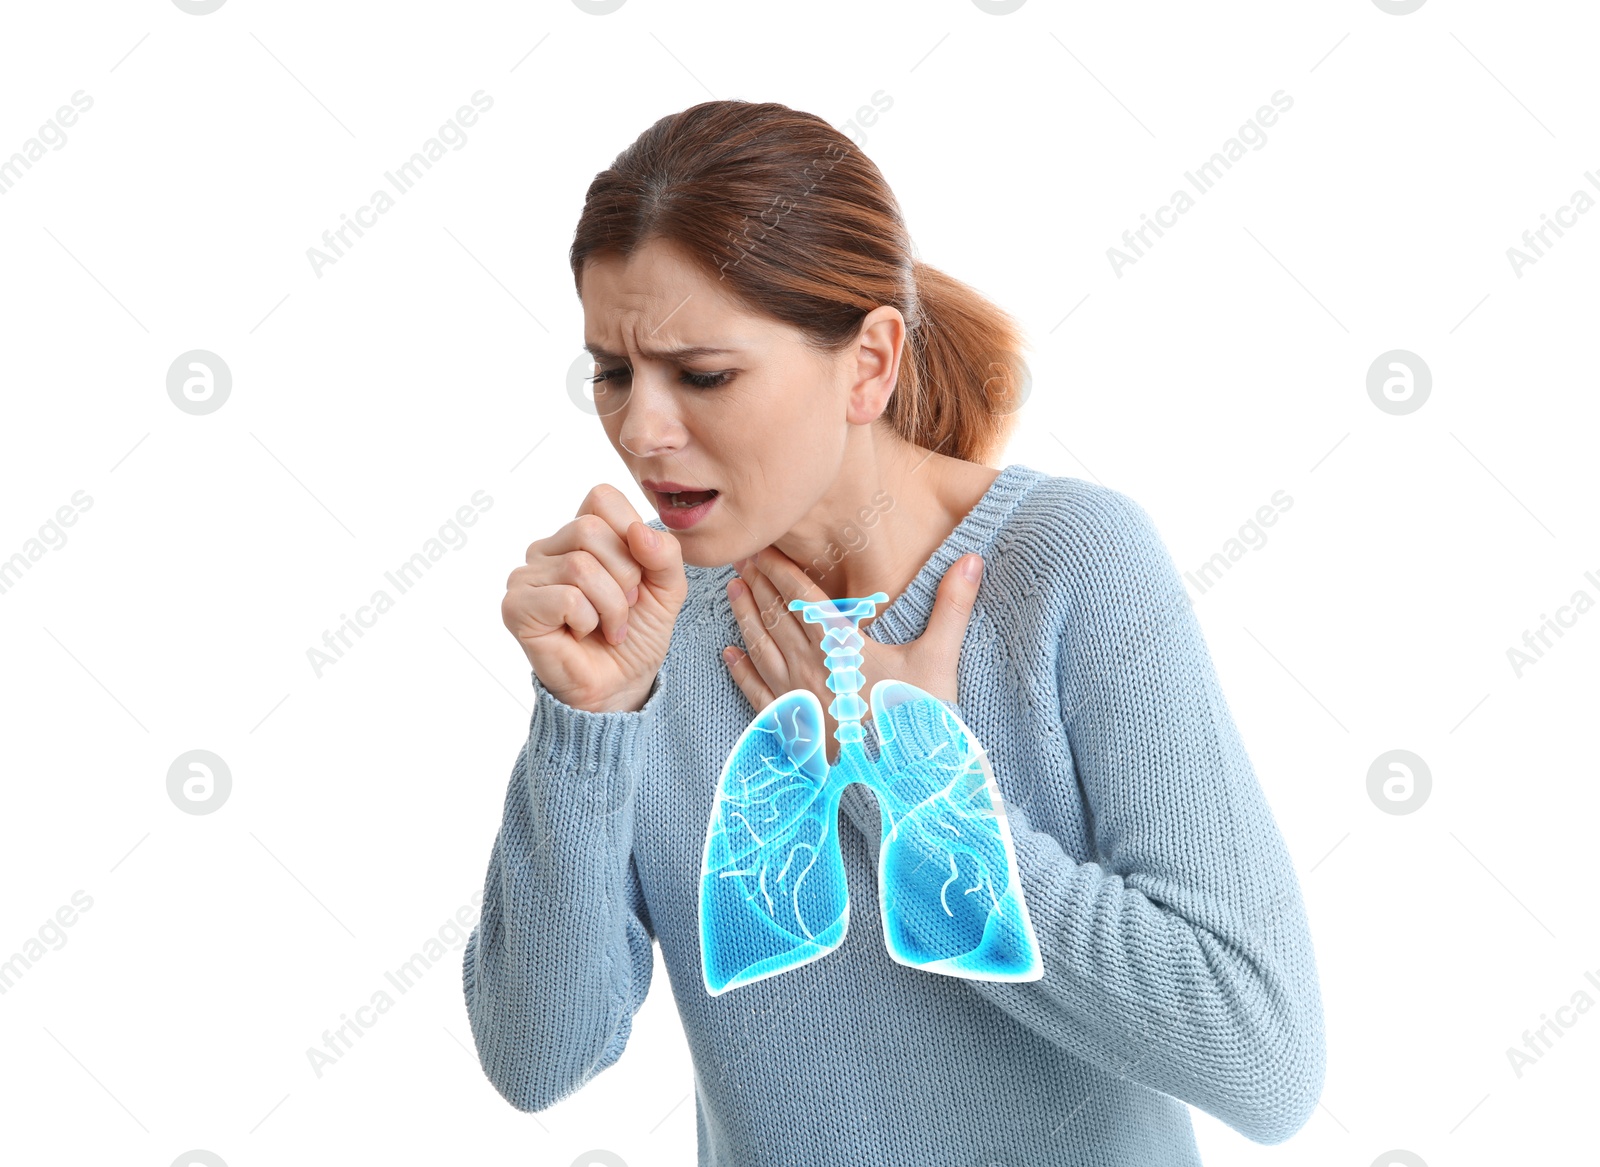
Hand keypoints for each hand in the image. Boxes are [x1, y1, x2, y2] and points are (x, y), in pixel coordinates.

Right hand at [502, 484, 688, 712]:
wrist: (622, 684)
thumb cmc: (637, 634)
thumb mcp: (667, 587)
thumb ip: (665, 553)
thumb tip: (638, 531)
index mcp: (579, 533)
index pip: (601, 497)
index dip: (631, 535)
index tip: (638, 575)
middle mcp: (547, 548)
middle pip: (590, 529)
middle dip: (625, 575)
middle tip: (626, 607)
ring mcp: (526, 576)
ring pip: (580, 565)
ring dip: (611, 606)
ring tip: (610, 627)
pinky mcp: (516, 607)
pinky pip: (566, 598)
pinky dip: (589, 621)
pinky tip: (584, 635)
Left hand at [722, 546, 983, 762]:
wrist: (902, 785)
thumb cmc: (921, 721)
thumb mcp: (940, 660)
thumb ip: (952, 606)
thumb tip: (973, 559)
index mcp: (843, 647)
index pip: (804, 599)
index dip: (781, 571)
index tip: (763, 548)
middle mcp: (811, 668)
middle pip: (777, 619)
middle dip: (758, 586)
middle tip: (739, 559)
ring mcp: (796, 699)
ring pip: (761, 649)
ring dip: (745, 617)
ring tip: (731, 591)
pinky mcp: (792, 728)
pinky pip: (756, 693)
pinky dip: (740, 670)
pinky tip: (728, 654)